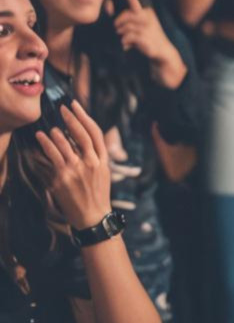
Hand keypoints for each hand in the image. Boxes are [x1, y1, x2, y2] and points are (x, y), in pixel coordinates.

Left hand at [35, 101, 112, 230]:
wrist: (92, 216)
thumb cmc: (98, 193)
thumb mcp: (104, 171)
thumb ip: (95, 154)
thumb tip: (83, 138)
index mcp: (102, 159)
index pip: (94, 132)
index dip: (84, 116)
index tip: (75, 106)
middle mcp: (89, 163)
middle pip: (79, 135)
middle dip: (70, 119)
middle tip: (62, 108)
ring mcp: (74, 172)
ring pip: (63, 146)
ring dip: (54, 134)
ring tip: (49, 128)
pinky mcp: (60, 181)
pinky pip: (50, 161)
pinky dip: (45, 148)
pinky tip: (40, 140)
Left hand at [112, 0, 175, 62]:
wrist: (162, 49)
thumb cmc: (150, 36)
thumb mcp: (144, 26)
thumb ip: (132, 22)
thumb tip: (116, 25)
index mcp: (148, 13)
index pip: (136, 4)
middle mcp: (147, 19)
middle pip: (127, 15)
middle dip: (119, 21)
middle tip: (116, 27)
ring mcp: (146, 28)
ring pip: (126, 27)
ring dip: (122, 33)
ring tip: (124, 38)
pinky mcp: (143, 38)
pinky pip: (127, 37)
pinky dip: (124, 41)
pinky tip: (127, 46)